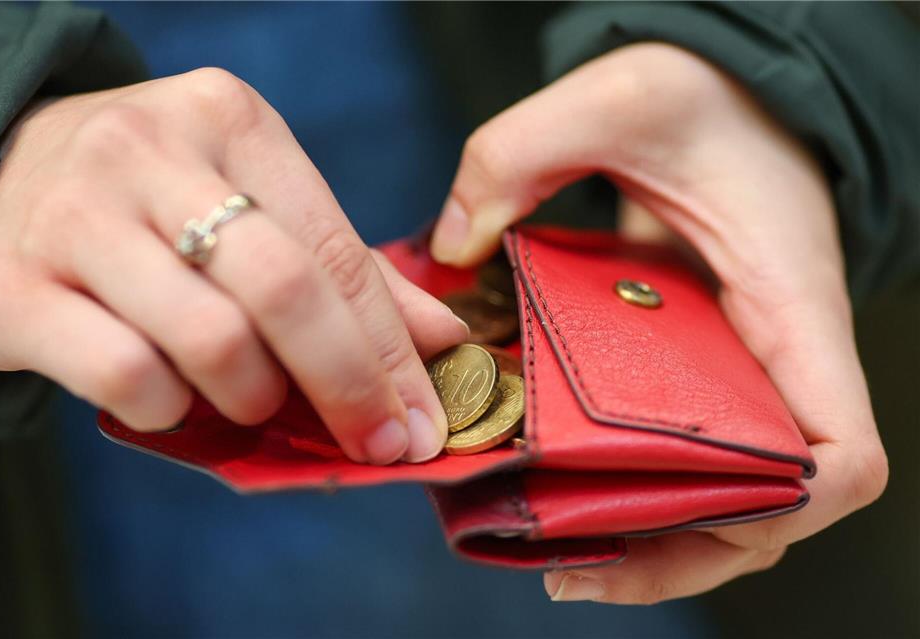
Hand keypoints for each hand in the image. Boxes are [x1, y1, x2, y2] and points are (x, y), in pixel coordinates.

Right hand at [0, 68, 466, 464]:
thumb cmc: (143, 201)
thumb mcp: (244, 202)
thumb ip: (339, 267)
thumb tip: (438, 338)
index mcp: (228, 120)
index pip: (334, 249)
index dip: (392, 346)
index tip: (425, 416)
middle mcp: (151, 152)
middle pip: (285, 291)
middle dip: (349, 384)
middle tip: (380, 441)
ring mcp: (76, 215)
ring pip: (211, 340)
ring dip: (254, 397)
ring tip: (253, 401)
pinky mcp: (12, 285)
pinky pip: (126, 374)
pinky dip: (170, 409)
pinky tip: (172, 398)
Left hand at [431, 43, 887, 601]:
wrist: (735, 93)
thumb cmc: (707, 97)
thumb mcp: (619, 95)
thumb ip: (520, 153)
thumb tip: (450, 248)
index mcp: (789, 309)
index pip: (840, 453)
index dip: (787, 508)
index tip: (696, 519)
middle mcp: (776, 358)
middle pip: (767, 504)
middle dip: (680, 549)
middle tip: (571, 563)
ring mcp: (741, 368)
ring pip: (726, 492)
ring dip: (656, 537)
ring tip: (561, 556)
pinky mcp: (700, 362)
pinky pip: (687, 449)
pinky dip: (640, 486)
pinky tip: (565, 489)